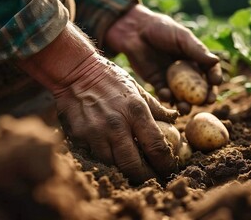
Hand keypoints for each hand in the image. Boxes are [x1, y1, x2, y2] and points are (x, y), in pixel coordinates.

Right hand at [56, 54, 178, 183]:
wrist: (76, 72)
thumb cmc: (110, 79)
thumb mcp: (138, 88)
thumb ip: (157, 107)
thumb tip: (174, 118)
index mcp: (135, 111)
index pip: (156, 147)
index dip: (166, 164)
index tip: (169, 169)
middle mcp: (116, 124)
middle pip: (133, 165)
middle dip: (145, 177)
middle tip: (152, 179)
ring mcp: (95, 132)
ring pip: (113, 165)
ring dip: (125, 171)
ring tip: (133, 170)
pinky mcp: (80, 136)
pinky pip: (96, 157)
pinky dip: (106, 161)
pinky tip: (112, 158)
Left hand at [105, 4, 222, 114]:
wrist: (135, 31)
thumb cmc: (161, 29)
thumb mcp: (181, 37)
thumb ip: (196, 50)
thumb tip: (216, 61)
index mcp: (195, 58)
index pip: (209, 70)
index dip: (214, 77)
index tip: (216, 83)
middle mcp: (186, 70)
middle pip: (198, 88)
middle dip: (203, 97)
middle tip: (206, 103)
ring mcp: (171, 78)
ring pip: (182, 95)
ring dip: (185, 103)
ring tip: (185, 108)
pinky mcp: (157, 82)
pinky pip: (164, 93)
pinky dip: (166, 97)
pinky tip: (166, 95)